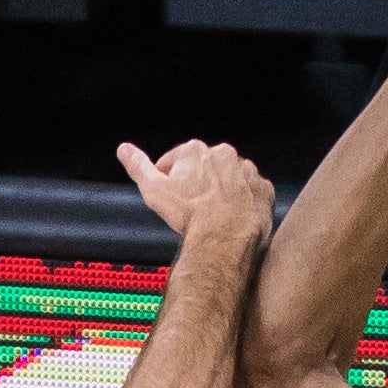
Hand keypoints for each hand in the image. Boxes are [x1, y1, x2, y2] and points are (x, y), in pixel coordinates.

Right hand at [121, 136, 273, 249]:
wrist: (224, 238)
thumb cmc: (189, 214)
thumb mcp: (153, 189)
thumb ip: (138, 166)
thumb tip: (124, 149)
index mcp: (196, 151)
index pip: (177, 159)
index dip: (170, 176)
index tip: (170, 192)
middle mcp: (224, 155)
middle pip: (206, 167)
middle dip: (199, 182)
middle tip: (192, 205)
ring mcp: (247, 171)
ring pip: (231, 178)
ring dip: (224, 190)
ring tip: (215, 213)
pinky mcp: (264, 189)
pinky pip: (253, 192)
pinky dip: (245, 201)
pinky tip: (235, 216)